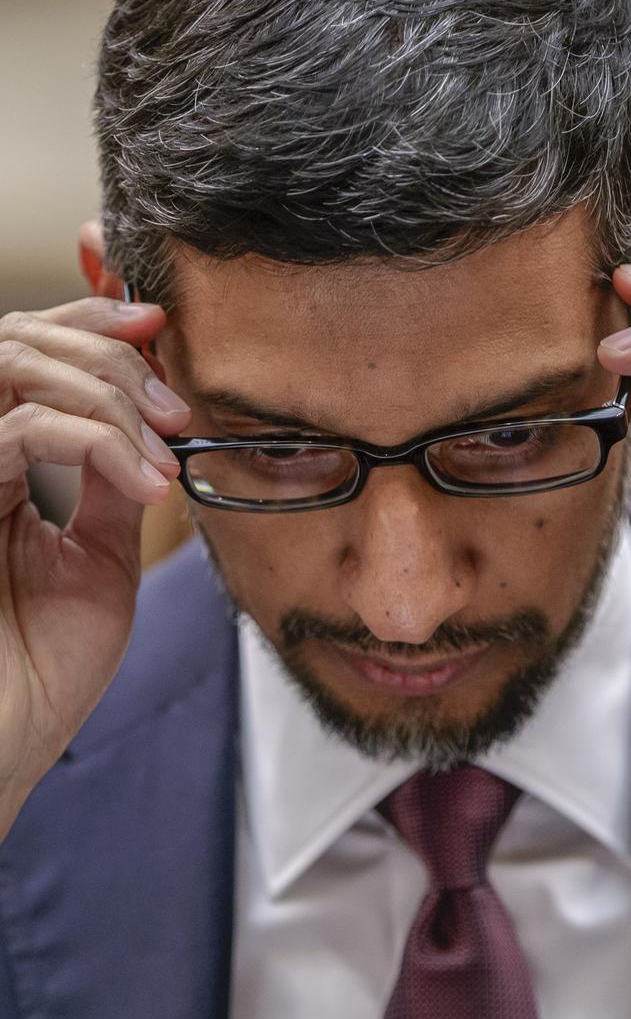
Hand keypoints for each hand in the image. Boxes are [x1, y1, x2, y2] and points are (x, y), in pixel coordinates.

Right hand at [0, 298, 190, 838]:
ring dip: (104, 392)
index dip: (90, 323)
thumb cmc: (41, 672)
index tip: (157, 325)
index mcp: (1, 468)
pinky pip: (13, 432)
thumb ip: (113, 487)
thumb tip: (150, 429)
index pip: (30, 356)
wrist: (2, 750)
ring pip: (11, 365)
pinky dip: (91, 441)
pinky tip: (142, 484)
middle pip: (19, 341)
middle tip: (172, 409)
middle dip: (109, 356)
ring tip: (160, 449)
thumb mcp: (99, 562)